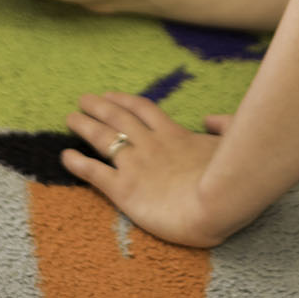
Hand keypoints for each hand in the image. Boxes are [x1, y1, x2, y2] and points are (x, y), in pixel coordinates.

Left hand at [62, 91, 234, 247]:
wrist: (217, 203)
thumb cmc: (231, 176)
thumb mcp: (234, 142)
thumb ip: (225, 126)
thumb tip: (213, 118)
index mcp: (174, 134)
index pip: (144, 110)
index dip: (125, 101)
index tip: (111, 95)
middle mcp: (150, 145)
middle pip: (118, 118)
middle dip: (99, 106)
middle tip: (84, 99)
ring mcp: (135, 165)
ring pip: (103, 138)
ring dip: (84, 126)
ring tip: (70, 117)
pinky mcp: (124, 189)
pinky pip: (94, 173)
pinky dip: (77, 163)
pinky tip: (65, 156)